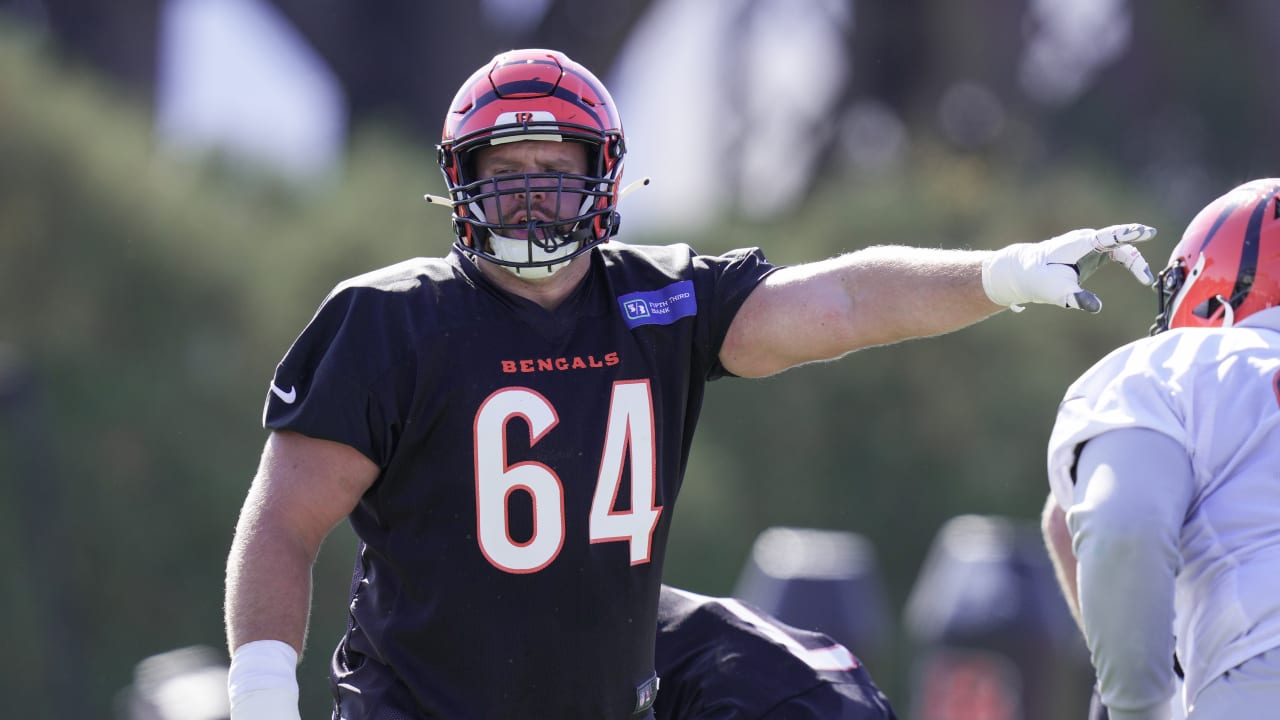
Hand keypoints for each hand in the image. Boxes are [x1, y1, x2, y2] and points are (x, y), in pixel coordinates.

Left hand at [982, 223, 1157, 312]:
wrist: (1025, 273)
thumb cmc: (1040, 280)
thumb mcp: (1057, 291)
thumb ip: (1075, 298)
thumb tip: (1095, 307)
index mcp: (1080, 243)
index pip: (1109, 235)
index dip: (1128, 233)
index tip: (1145, 232)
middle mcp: (1087, 240)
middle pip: (1120, 241)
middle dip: (1137, 245)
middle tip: (1151, 255)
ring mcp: (1090, 245)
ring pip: (1120, 248)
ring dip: (1135, 261)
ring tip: (1145, 279)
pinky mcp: (1091, 253)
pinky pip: (1116, 253)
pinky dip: (1129, 262)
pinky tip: (1140, 275)